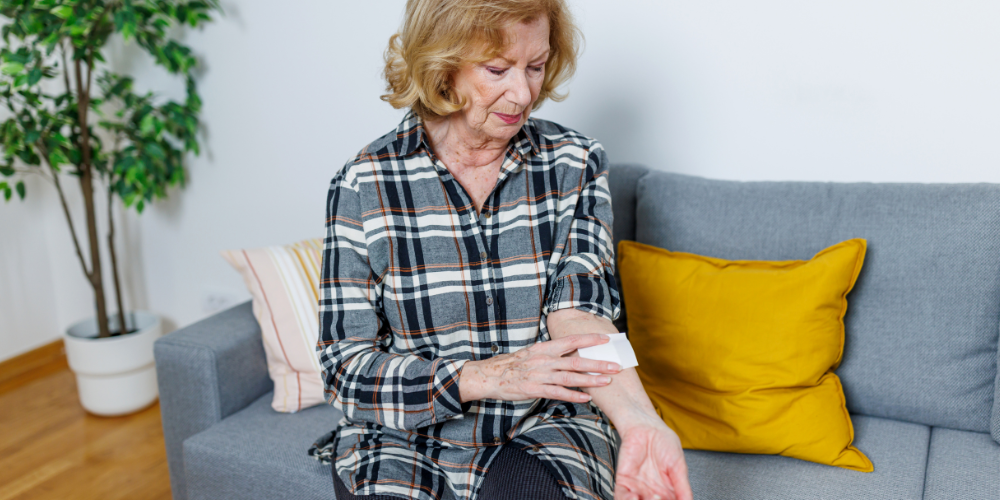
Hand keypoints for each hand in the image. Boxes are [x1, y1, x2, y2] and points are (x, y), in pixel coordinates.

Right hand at [459, 333, 622, 402]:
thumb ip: (552, 352)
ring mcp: (540, 375)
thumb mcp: (533, 352)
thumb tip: (571, 350)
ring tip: (607, 382)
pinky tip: (586, 398)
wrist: (491, 375)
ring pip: (570, 377)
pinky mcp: (535, 389)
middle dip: (598, 363)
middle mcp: (545, 360)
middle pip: (576, 360)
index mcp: (545, 348)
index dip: (590, 339)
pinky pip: (558, 392)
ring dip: (590, 380)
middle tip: (615, 365)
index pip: (571, 340)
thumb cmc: (514, 364)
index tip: (607, 338)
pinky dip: (573, 395)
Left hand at [614, 413, 692, 499]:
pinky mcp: (623, 482)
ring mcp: (637, 490)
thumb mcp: (679, 467)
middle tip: (660, 497)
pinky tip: (634, 497)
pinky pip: (621, 497)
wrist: (647, 427)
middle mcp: (652, 495)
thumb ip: (683, 488)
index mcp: (668, 494)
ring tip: (651, 497)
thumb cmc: (665, 444)